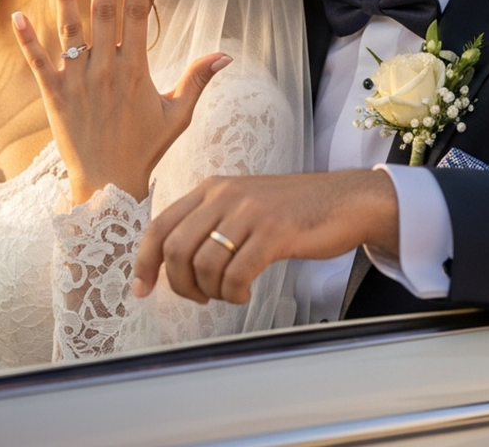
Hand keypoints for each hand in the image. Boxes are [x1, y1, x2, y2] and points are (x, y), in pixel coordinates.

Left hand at [11, 0, 231, 203]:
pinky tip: (19, 15)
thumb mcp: (178, 115)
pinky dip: (29, 40)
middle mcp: (107, 71)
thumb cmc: (145, 149)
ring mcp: (79, 83)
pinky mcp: (55, 97)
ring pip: (71, 33)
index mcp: (136, 70)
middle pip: (104, 14)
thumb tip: (225, 54)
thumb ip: (197, 80)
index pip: (137, 16)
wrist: (109, 186)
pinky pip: (39, 63)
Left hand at [132, 170, 399, 303]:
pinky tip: (245, 293)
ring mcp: (248, 212)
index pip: (159, 226)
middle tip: (200, 298)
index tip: (142, 290)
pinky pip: (236, 274)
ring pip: (203, 264)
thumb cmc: (292, 212)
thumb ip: (209, 224)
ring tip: (228, 294)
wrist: (346, 201)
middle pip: (175, 249)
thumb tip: (174, 263)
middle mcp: (223, 196)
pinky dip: (234, 294)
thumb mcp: (242, 206)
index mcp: (210, 189)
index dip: (144, 262)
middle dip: (179, 285)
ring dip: (210, 292)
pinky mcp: (274, 232)